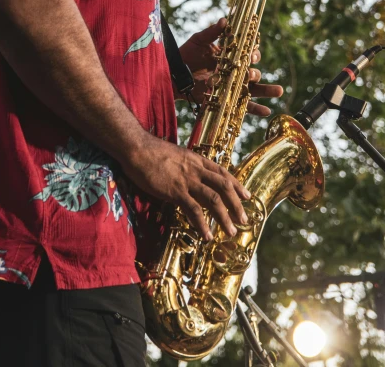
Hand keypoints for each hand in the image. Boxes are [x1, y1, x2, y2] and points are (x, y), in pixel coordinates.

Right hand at [123, 134, 250, 240]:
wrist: (137, 148)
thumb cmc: (151, 152)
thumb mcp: (175, 156)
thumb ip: (186, 167)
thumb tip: (190, 178)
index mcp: (196, 160)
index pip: (223, 173)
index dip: (237, 185)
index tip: (247, 196)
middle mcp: (196, 169)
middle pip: (224, 186)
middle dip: (236, 204)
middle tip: (244, 220)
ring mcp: (187, 180)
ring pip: (213, 199)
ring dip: (225, 217)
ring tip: (231, 232)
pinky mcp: (175, 191)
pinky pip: (193, 210)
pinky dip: (202, 224)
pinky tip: (206, 236)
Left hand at [179, 18, 282, 116]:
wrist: (174, 74)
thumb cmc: (186, 54)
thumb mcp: (199, 41)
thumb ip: (212, 32)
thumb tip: (225, 20)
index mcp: (230, 56)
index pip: (248, 54)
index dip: (253, 54)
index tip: (250, 56)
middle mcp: (234, 71)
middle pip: (253, 72)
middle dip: (256, 72)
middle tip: (251, 72)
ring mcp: (231, 86)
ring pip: (254, 89)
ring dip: (266, 90)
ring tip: (278, 90)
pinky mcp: (226, 99)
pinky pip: (244, 106)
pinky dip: (256, 109)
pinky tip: (266, 111)